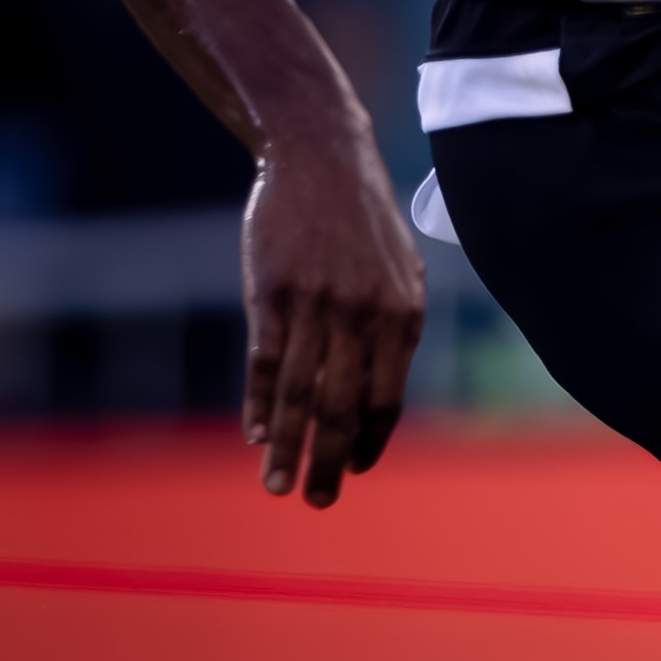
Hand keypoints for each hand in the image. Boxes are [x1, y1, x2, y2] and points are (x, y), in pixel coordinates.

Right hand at [243, 125, 422, 506]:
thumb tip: (380, 394)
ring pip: (300, 394)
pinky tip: (256, 437)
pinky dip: (260, 405)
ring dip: (287, 448)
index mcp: (404, 317)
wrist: (324, 158)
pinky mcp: (273, 293)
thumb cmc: (362, 224)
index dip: (371, 441)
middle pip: (344, 407)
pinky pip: (266, 363)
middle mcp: (365, 317)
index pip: (388, 399)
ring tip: (277, 486)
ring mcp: (317, 305)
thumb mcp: (402, 273)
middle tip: (318, 502)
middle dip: (331, 462)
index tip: (356, 471)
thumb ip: (395, 330)